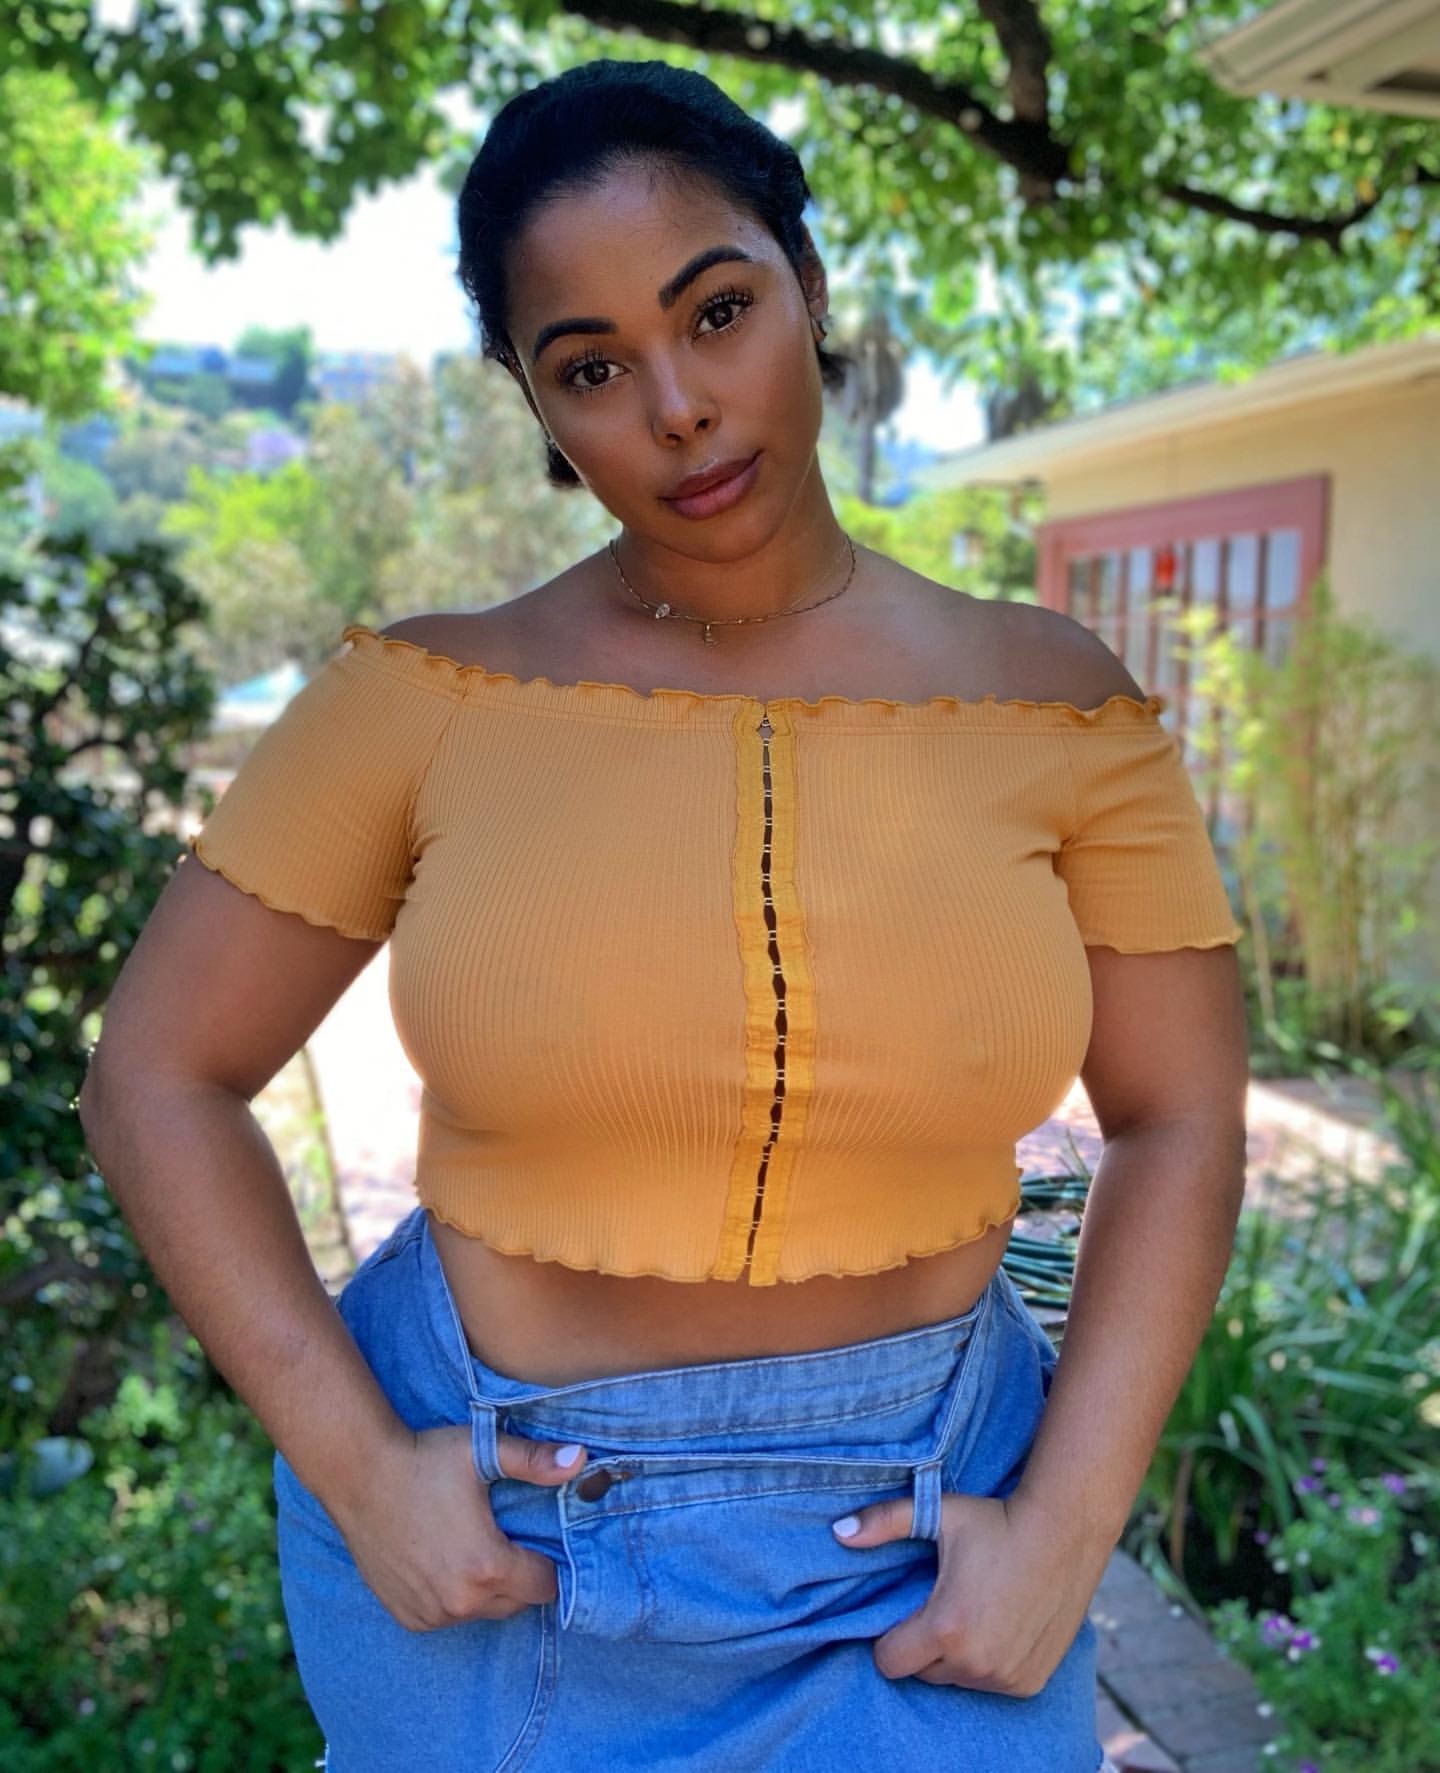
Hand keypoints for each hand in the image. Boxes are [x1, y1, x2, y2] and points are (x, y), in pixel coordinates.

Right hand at [325, 1424, 586, 1632]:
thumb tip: (581, 1459)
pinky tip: (442, 1560)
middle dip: (518, 1576)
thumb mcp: (483, 1451)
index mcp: (488, 1567)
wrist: (360, 1474)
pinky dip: (453, 1597)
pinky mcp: (408, 1618)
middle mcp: (461, 1602)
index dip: (544, 1561)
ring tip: (469, 1545)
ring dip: (485, 1589)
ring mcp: (431, 1615)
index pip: (544, 1586)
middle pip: (516, 1602)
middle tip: (501, 1537)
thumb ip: (535, 1460)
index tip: (529, 1537)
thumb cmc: (426, 1459)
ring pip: (482, 1612)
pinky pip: (448, 1616)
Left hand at [831, 1488, 1109, 1695]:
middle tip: (942, 1604)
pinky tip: (999, 1625)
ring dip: (957, 1656)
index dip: (889, 1637)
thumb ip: (885, 1522)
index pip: (890, 1662)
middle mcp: (975, 1663)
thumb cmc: (996, 1520)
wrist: (1064, 1532)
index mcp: (946, 1628)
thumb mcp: (938, 1513)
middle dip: (924, 1645)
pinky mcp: (1028, 1684)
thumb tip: (838, 1531)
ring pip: (957, 1679)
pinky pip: (990, 1684)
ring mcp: (1005, 1677)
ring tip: (973, 1611)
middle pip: (923, 1671)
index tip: (905, 1611)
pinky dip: (989, 1663)